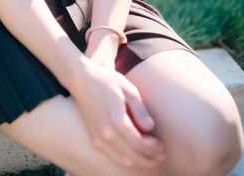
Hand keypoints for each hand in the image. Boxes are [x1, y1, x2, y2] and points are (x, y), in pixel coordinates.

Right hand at [70, 55, 166, 170]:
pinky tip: (136, 156)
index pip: (140, 144)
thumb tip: (150, 128)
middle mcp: (106, 134)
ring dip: (140, 163)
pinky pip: (113, 156)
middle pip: (133, 157)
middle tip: (162, 157)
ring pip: (123, 160)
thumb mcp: (128, 89)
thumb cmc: (107, 81)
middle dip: (150, 160)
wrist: (82, 80)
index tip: (162, 144)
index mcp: (117, 121)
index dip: (154, 148)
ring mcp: (98, 138)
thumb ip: (140, 110)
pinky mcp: (94, 139)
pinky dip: (127, 160)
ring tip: (152, 159)